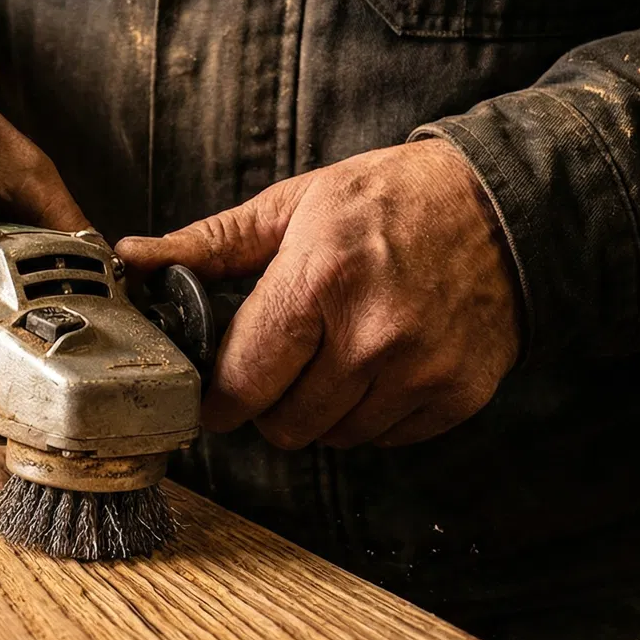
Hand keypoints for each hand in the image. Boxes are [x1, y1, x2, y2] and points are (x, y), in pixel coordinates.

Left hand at [116, 140, 519, 449]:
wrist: (505, 206)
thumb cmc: (392, 200)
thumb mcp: (294, 205)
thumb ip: (209, 245)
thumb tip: (133, 259)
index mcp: (317, 280)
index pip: (241, 383)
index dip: (219, 394)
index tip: (219, 387)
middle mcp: (370, 335)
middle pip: (283, 425)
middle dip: (271, 402)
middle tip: (287, 361)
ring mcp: (418, 371)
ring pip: (334, 438)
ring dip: (324, 410)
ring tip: (340, 354)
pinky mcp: (456, 396)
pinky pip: (386, 439)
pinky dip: (375, 414)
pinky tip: (383, 365)